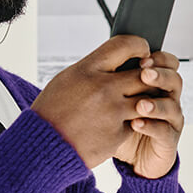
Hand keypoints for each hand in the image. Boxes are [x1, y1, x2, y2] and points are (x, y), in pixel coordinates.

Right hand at [31, 35, 155, 168]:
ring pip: (147, 99)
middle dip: (148, 76)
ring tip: (134, 102)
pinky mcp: (119, 133)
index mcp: (88, 70)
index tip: (142, 51)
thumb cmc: (52, 113)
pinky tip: (117, 123)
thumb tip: (116, 60)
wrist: (44, 148)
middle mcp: (104, 88)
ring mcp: (113, 112)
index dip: (139, 46)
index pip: (125, 44)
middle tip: (144, 80)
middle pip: (143, 74)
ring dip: (145, 101)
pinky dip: (132, 122)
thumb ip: (94, 69)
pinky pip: (138, 122)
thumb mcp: (67, 79)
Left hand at [113, 50, 183, 179]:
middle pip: (174, 80)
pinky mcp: (168, 140)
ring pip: (172, 106)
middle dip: (160, 75)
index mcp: (157, 84)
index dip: (158, 58)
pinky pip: (164, 131)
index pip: (166, 64)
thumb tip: (100, 60)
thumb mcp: (116, 99)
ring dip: (156, 104)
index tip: (142, 57)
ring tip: (140, 105)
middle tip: (145, 74)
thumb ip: (115, 81)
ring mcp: (170, 120)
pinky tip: (136, 123)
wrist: (132, 157)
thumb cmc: (124, 124)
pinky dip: (150, 126)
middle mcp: (167, 99)